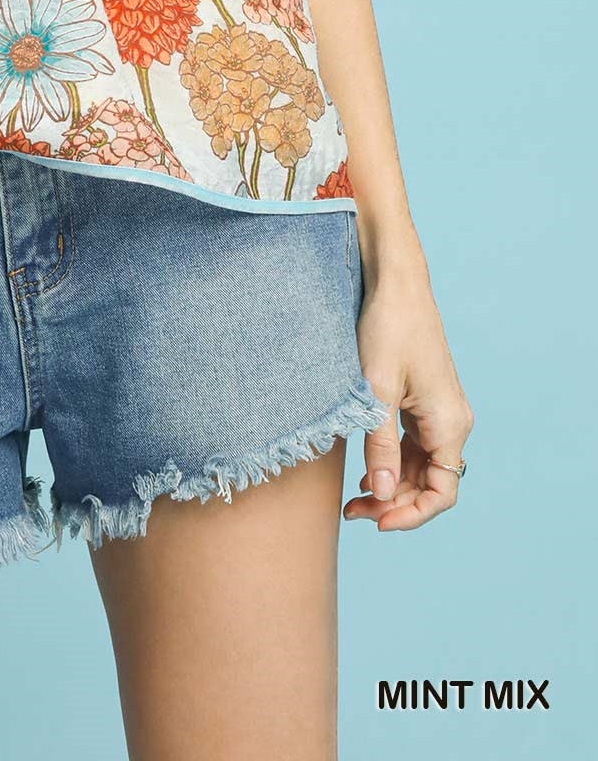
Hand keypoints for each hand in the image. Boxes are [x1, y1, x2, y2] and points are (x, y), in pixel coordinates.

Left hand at [343, 257, 474, 531]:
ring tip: (353, 495)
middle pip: (430, 484)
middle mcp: (451, 421)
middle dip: (395, 502)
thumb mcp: (376, 390)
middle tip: (352, 510)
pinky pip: (413, 445)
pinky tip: (365, 469)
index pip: (442, 493)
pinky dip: (392, 461)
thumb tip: (385, 496)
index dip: (410, 514)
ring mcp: (438, 411)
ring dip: (392, 484)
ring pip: (421, 467)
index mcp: (449, 423)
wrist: (394, 281)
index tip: (374, 521)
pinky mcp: (423, 399)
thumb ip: (381, 446)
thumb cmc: (387, 327)